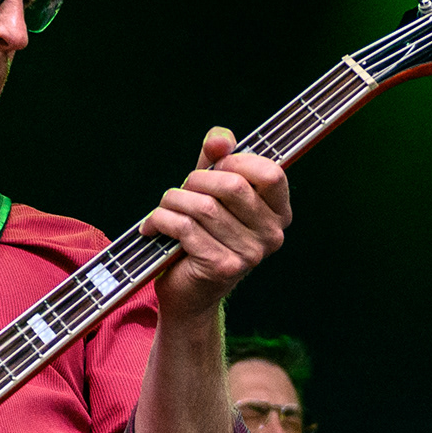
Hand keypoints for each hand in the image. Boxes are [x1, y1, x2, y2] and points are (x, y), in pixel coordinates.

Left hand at [144, 126, 291, 316]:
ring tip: (163, 210)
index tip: (215, 166)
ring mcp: (249, 255)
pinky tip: (153, 227)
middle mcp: (271, 235)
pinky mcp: (221, 267)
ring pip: (203, 206)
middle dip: (196, 180)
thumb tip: (220, 139)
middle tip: (180, 190)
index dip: (237, 161)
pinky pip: (185, 227)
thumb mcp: (211, 192)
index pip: (272, 173)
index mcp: (278, 213)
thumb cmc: (202, 235)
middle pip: (233, 186)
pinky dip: (160, 220)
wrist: (189, 294)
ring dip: (173, 201)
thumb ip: (217, 161)